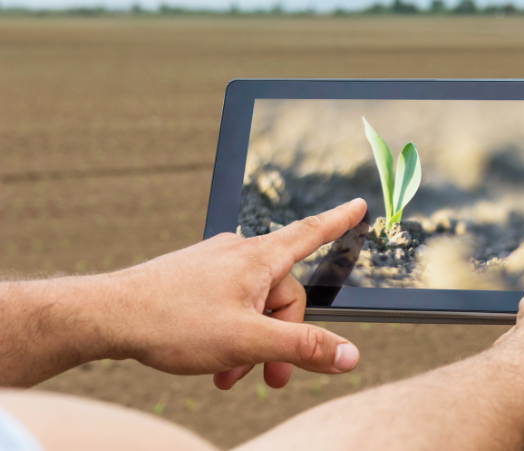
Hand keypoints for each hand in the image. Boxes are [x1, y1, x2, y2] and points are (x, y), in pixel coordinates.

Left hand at [104, 199, 367, 389]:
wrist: (106, 317)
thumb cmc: (172, 321)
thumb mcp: (247, 340)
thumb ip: (302, 347)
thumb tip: (348, 354)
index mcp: (258, 258)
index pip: (310, 233)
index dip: (339, 221)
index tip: (357, 206)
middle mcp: (238, 254)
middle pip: (284, 294)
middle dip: (281, 338)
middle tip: (271, 378)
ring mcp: (215, 266)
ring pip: (254, 305)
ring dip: (252, 343)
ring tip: (231, 376)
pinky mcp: (195, 279)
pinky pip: (229, 306)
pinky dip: (231, 334)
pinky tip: (214, 361)